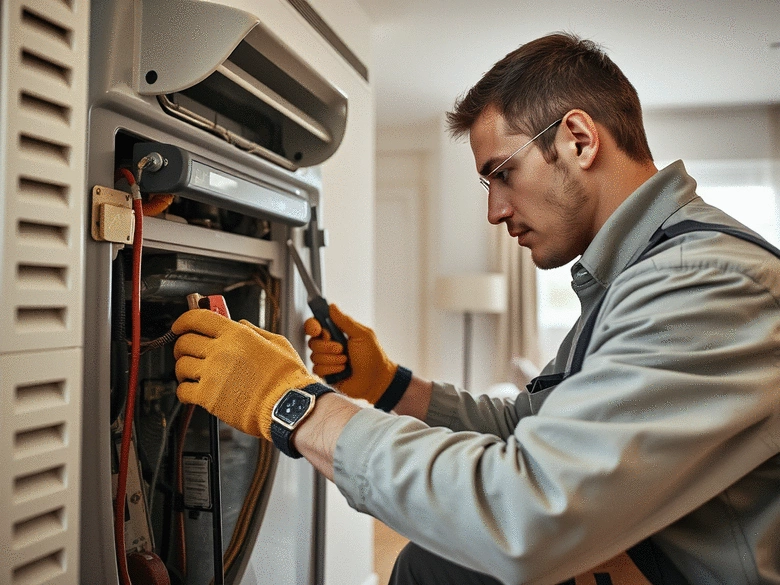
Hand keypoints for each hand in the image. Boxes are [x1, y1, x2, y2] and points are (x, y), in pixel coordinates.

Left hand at [172, 309, 317, 440]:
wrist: (288, 407)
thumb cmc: (287, 379)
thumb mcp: (278, 344)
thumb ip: (255, 332)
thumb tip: (240, 324)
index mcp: (237, 335)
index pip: (197, 319)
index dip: (183, 321)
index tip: (179, 326)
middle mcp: (221, 351)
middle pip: (185, 342)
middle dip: (182, 345)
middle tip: (187, 351)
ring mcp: (212, 375)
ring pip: (181, 365)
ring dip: (183, 368)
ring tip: (191, 373)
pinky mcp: (208, 398)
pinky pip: (182, 391)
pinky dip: (183, 390)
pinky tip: (192, 390)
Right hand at [305, 304, 399, 404]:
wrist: (375, 380)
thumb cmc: (372, 356)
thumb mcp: (361, 335)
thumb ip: (345, 321)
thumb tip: (332, 306)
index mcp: (337, 333)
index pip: (315, 325)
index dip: (312, 327)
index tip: (317, 330)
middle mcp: (329, 346)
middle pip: (312, 342)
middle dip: (328, 346)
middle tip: (342, 349)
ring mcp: (327, 360)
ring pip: (314, 356)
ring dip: (332, 359)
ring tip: (346, 361)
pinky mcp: (326, 374)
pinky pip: (317, 369)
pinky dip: (331, 369)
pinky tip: (342, 370)